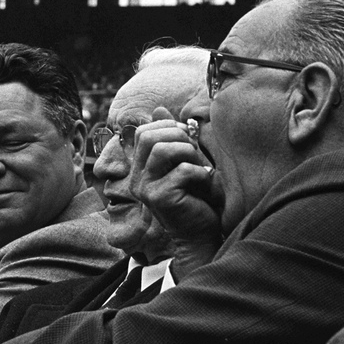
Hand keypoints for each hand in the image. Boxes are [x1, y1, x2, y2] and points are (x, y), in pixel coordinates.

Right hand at [129, 107, 221, 241]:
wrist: (201, 235)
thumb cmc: (196, 198)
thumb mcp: (183, 162)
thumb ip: (172, 138)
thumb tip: (158, 108)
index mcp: (141, 168)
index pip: (143, 132)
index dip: (168, 127)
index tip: (188, 137)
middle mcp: (137, 178)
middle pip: (149, 136)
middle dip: (179, 137)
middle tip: (195, 152)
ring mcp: (145, 189)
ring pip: (162, 149)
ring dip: (188, 153)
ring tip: (199, 167)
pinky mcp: (159, 198)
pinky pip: (182, 171)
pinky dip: (200, 173)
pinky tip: (205, 183)